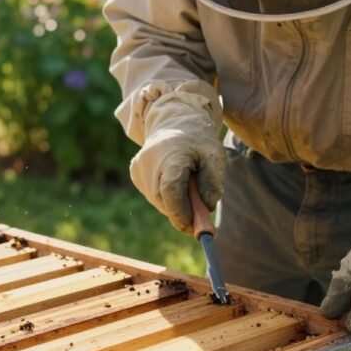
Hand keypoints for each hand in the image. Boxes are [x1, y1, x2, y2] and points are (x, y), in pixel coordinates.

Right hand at [130, 93, 225, 233]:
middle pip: (164, 199)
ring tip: (189, 188)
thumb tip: (206, 208)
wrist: (174, 122)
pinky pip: (153, 195)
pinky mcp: (135, 173)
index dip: (182, 212)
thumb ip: (214, 181)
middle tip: (200, 222)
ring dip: (175, 204)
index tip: (195, 228)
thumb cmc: (198, 142)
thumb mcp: (215, 156)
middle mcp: (149, 162)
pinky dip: (167, 197)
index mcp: (170, 155)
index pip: (171, 190)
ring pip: (158, 200)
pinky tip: (175, 182)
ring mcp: (139, 168)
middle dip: (182, 214)